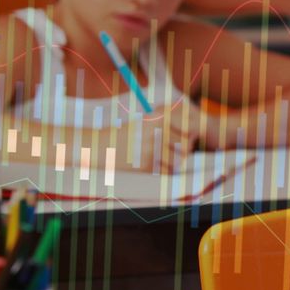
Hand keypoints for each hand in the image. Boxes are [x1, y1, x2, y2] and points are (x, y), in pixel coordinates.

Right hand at [3, 100, 204, 173]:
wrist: (99, 148)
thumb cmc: (125, 135)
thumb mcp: (145, 119)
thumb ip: (166, 116)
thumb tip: (191, 117)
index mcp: (157, 118)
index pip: (188, 129)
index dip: (189, 137)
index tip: (184, 140)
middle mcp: (155, 132)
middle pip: (185, 146)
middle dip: (182, 152)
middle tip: (172, 153)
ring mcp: (150, 148)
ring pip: (177, 161)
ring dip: (173, 164)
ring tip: (162, 160)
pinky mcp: (145, 165)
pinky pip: (166, 172)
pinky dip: (163, 173)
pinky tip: (152, 167)